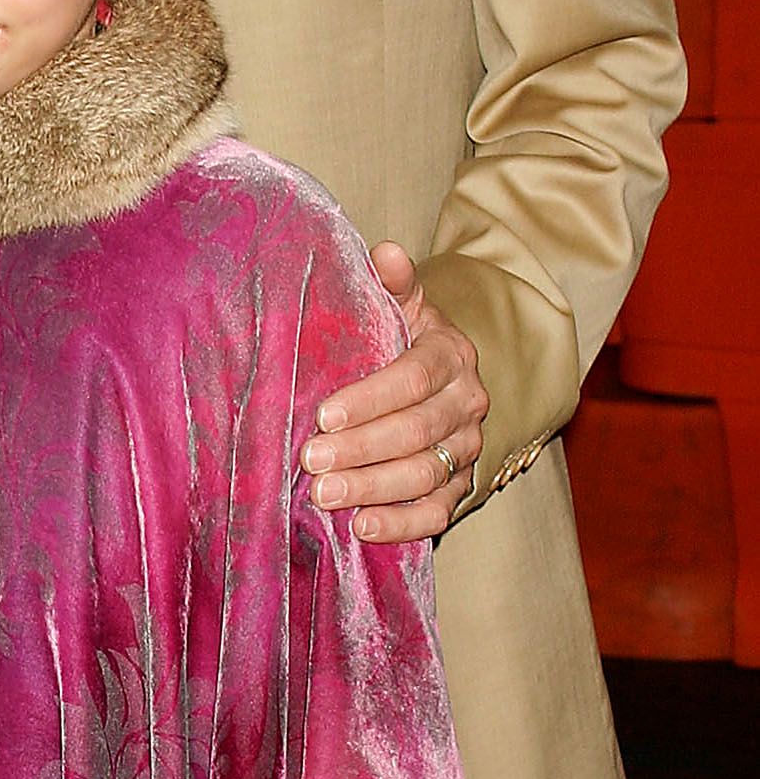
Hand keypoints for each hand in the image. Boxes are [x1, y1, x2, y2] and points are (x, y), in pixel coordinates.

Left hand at [300, 244, 487, 541]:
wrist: (438, 380)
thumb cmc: (400, 341)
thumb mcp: (398, 307)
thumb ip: (391, 284)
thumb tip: (383, 251)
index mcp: (450, 354)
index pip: (415, 377)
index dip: (371, 398)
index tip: (324, 414)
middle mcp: (468, 403)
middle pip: (417, 431)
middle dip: (362, 449)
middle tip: (310, 461)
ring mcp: (468, 449)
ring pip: (426, 474)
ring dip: (374, 488)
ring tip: (324, 496)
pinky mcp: (461, 488)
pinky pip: (438, 514)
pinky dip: (402, 525)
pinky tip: (362, 527)